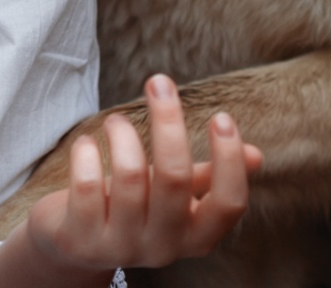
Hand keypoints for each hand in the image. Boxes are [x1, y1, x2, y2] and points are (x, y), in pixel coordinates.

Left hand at [24, 75, 259, 274]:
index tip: (221, 116)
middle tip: (159, 82)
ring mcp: (121, 247)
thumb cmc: (131, 208)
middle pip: (174, 177)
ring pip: (130, 175)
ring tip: (115, 121)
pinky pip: (88, 185)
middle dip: (168, 121)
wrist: (73, 244)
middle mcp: (163, 247)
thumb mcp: (172, 195)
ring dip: (121, 133)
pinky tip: (86, 145)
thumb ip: (209, 177)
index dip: (229, 160)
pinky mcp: (81, 240)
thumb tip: (256, 156)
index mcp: (196, 236)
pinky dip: (86, 152)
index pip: (228, 203)